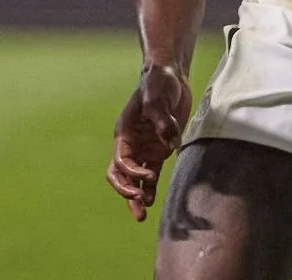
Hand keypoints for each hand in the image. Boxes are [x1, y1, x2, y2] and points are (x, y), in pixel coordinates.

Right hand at [107, 65, 190, 221]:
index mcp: (125, 132)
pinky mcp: (159, 149)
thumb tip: (170, 142)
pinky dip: (150, 188)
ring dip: (137, 196)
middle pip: (121, 174)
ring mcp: (145, 148)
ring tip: (141, 215)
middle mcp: (132, 143)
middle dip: (127, 192)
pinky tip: (152, 201)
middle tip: (139, 206)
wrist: (169, 76)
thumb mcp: (156, 96)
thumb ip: (162, 119)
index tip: (148, 176)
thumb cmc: (157, 82)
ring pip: (135, 178)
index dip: (132, 172)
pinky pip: (151, 174)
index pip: (121, 160)